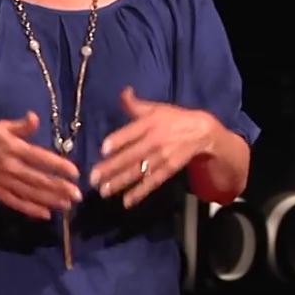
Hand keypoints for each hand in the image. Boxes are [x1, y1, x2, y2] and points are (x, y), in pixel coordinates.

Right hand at [0, 111, 81, 219]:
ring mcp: (4, 182)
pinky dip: (31, 209)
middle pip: (39, 180)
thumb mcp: (0, 126)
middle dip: (60, 188)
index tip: (75, 172)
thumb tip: (35, 117)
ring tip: (67, 205)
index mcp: (14, 148)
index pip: (41, 158)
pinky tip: (45, 214)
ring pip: (31, 193)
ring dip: (50, 200)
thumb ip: (21, 126)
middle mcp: (11, 167)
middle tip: (77, 195)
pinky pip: (16, 202)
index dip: (58, 166)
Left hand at [89, 87, 216, 207]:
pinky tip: (126, 202)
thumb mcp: (155, 108)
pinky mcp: (168, 170)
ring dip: (121, 182)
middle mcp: (155, 141)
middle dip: (112, 168)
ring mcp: (162, 157)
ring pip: (139, 171)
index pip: (132, 132)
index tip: (103, 149)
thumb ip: (135, 104)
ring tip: (103, 191)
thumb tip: (123, 92)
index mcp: (150, 123)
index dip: (118, 140)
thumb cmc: (172, 118)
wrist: (201, 131)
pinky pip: (152, 182)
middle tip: (93, 178)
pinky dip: (140, 193)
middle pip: (131, 156)